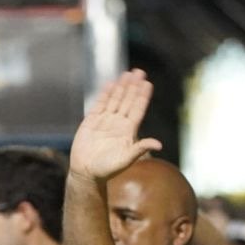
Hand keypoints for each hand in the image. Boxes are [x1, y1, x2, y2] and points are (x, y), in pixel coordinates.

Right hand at [68, 69, 163, 183]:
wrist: (86, 172)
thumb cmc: (107, 169)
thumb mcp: (126, 159)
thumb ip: (140, 149)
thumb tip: (159, 144)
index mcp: (128, 131)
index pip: (137, 109)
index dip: (142, 96)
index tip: (147, 84)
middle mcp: (118, 123)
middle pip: (128, 100)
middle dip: (133, 86)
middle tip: (139, 72)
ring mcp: (105, 120)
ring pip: (115, 99)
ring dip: (121, 87)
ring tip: (127, 74)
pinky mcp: (91, 120)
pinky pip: (100, 104)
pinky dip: (105, 94)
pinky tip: (110, 84)